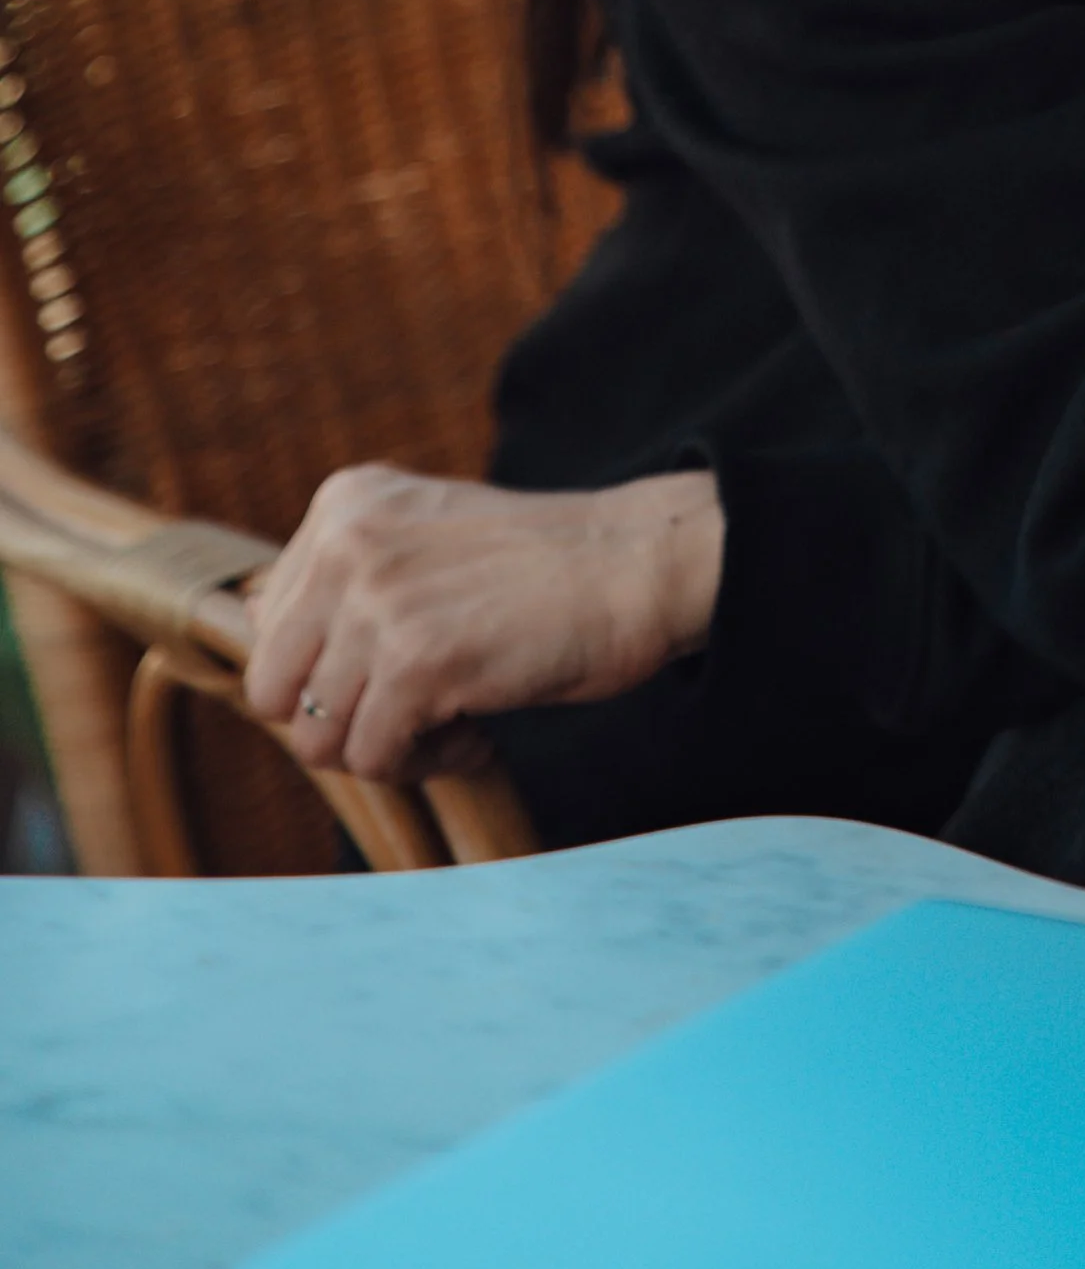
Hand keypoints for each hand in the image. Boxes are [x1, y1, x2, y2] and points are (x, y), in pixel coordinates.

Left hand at [240, 465, 723, 787]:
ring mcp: (379, 599)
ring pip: (319, 737)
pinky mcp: (417, 661)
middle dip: (340, 720)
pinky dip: (430, 766)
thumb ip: (346, 582)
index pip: (268, 630)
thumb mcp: (423, 540)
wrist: (638, 564)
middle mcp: (348, 541)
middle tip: (413, 713)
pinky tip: (481, 735)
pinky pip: (375, 759)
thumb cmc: (541, 568)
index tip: (401, 669)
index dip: (331, 673)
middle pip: (275, 690)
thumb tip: (262, 660)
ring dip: (387, 749)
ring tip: (454, 723)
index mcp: (344, 502)